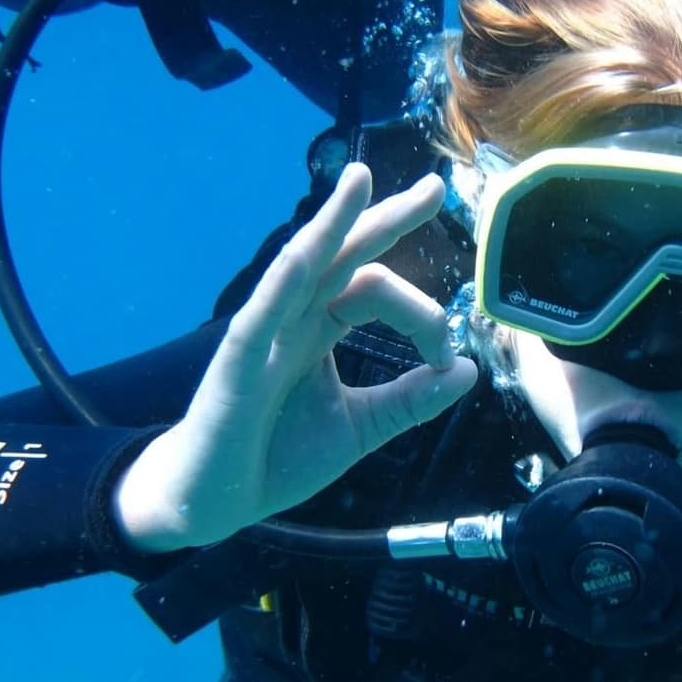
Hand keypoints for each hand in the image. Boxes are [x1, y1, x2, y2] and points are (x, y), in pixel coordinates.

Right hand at [114, 165, 477, 552]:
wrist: (215, 500)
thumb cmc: (275, 458)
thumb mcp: (360, 428)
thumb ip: (410, 401)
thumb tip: (467, 368)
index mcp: (320, 328)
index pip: (377, 289)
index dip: (424, 314)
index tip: (447, 353)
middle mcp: (293, 318)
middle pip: (344, 255)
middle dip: (386, 218)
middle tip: (435, 187)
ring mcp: (263, 334)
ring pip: (302, 265)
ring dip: (331, 222)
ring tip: (361, 181)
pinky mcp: (236, 362)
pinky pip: (261, 314)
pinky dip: (283, 283)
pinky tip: (304, 253)